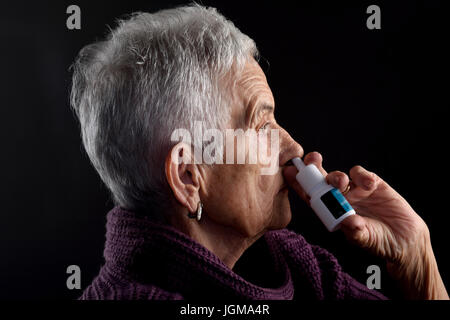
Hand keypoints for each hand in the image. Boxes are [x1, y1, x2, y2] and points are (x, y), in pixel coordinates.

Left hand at [284, 151, 427, 262]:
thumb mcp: (365, 239)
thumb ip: (356, 231)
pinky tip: (369, 186)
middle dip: (313, 167)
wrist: (404, 238)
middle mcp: (339, 198)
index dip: (299, 184)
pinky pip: (361, 174)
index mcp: (331, 211)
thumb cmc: (378, 241)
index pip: (310, 196)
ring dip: (337, 176)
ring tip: (343, 183)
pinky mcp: (372, 184)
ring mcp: (354, 190)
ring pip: (339, 176)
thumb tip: (350, 222)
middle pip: (320, 179)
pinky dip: (363, 177)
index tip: (288, 172)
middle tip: (311, 160)